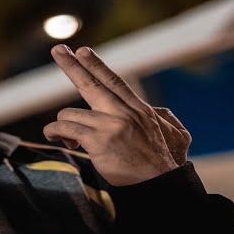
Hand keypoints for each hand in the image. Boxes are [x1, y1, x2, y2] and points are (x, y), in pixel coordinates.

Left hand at [43, 45, 190, 185]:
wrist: (163, 184)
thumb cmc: (168, 164)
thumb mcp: (177, 134)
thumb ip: (166, 119)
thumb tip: (157, 112)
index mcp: (139, 109)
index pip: (114, 82)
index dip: (96, 65)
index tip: (83, 51)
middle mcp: (123, 113)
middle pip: (91, 84)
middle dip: (72, 65)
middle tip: (58, 49)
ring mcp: (110, 126)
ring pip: (71, 112)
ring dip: (62, 124)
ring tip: (67, 137)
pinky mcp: (98, 141)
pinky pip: (66, 128)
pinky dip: (56, 132)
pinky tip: (58, 138)